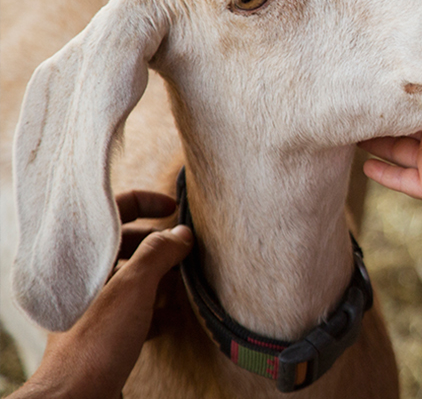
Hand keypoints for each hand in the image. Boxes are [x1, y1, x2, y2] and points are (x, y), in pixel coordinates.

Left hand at [13, 191, 192, 398]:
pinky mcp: (105, 332)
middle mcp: (87, 278)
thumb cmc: (96, 341)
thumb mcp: (133, 287)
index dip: (146, 202)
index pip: (114, 211)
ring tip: (186, 285)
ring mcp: (96, 305)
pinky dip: (158, 310)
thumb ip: (159, 253)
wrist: (75, 397)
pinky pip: (137, 310)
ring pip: (136, 278)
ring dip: (164, 279)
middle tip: (187, 251)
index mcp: (84, 258)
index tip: (176, 208)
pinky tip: (175, 320)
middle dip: (162, 246)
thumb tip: (182, 233)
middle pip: (129, 245)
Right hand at [360, 77, 421, 207]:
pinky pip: (401, 180)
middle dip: (376, 113)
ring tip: (347, 127)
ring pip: (392, 150)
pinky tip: (365, 165)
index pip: (413, 100)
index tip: (370, 73)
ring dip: (371, 142)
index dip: (394, 90)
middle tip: (349, 96)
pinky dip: (383, 175)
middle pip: (396, 125)